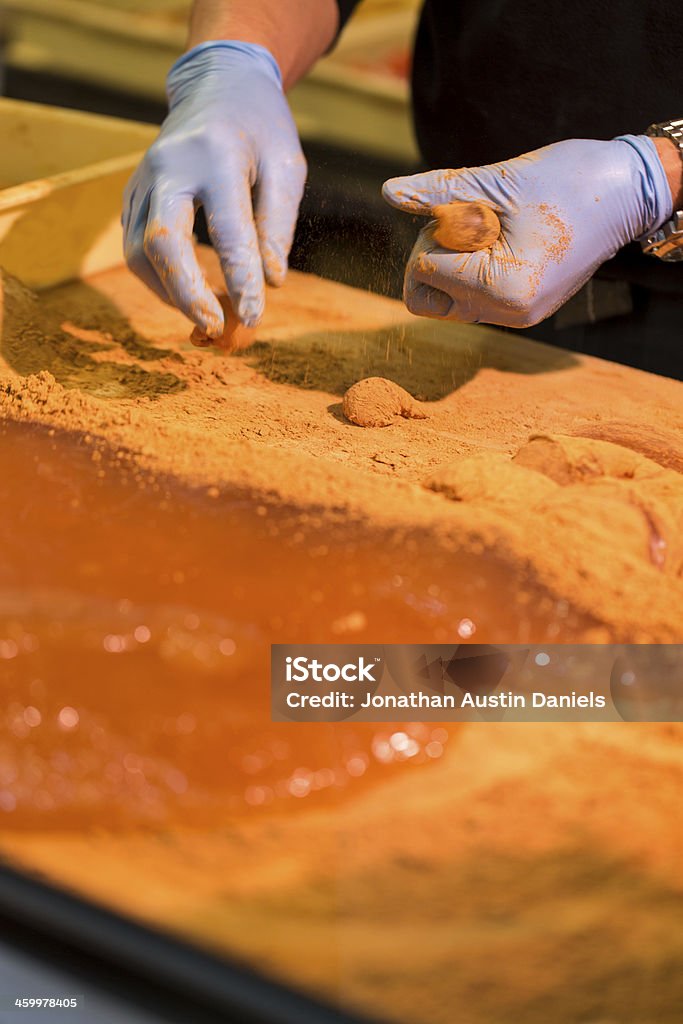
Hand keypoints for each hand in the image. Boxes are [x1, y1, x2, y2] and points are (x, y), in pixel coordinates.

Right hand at [123, 41, 306, 336]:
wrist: (217, 83)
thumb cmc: (261, 128)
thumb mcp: (287, 166)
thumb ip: (278, 224)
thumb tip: (271, 283)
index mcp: (216, 154)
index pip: (228, 230)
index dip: (241, 279)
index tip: (254, 318)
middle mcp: (170, 165)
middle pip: (161, 241)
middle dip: (186, 293)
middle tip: (215, 327)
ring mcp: (143, 179)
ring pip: (138, 251)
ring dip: (170, 293)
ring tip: (209, 313)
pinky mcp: (132, 193)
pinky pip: (135, 247)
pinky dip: (161, 279)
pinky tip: (190, 293)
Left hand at [383, 136, 672, 327]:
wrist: (628, 192)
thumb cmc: (570, 180)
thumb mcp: (497, 181)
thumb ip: (440, 192)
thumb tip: (389, 192)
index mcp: (502, 289)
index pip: (423, 272)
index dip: (434, 233)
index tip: (471, 210)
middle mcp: (508, 314)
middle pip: (426, 299)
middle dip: (435, 256)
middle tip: (473, 221)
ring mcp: (516, 316)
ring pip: (447, 301)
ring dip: (455, 262)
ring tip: (493, 230)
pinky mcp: (522, 309)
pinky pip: (473, 298)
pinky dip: (474, 268)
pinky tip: (507, 242)